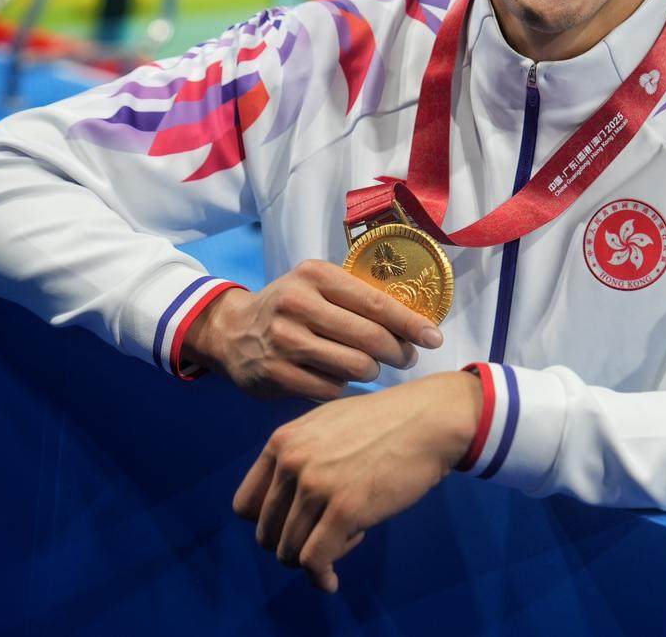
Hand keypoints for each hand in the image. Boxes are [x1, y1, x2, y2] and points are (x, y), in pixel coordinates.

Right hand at [181, 260, 443, 400]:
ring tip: (373, 367)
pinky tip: (342, 378)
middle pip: (370, 338)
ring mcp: (284, 341)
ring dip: (373, 371)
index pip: (377, 302)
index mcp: (315, 276)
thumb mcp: (317, 285)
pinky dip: (345, 387)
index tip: (433, 337)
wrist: (232, 332)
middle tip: (407, 357)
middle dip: (398, 352)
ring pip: (355, 367)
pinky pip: (331, 389)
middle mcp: (298, 305)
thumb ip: (358, 296)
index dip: (410, 323)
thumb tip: (415, 321)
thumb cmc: (291, 306)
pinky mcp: (276, 374)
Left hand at [233, 370, 482, 591]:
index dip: (269, 523)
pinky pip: (315, 561)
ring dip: (314, 557)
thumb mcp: (327, 424)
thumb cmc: (387, 421)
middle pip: (266, 533)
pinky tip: (332, 580)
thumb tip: (285, 499)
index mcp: (282, 442)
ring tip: (346, 538)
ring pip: (288, 551)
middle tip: (326, 535)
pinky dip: (320, 577)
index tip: (295, 527)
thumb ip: (300, 454)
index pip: (245, 505)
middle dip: (292, 544)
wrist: (430, 419)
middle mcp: (292, 463)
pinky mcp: (345, 509)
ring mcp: (317, 486)